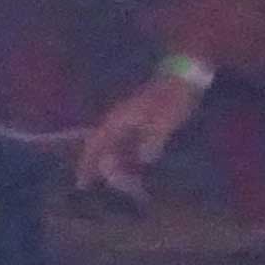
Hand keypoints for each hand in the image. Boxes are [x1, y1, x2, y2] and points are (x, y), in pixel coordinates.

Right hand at [78, 71, 207, 198]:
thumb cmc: (172, 98)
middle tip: (95, 186)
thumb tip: (143, 160)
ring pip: (113, 147)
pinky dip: (125, 157)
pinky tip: (132, 168)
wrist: (183, 78)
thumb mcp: (164, 120)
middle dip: (97, 167)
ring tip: (116, 182)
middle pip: (100, 147)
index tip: (82, 183)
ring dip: (112, 164)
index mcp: (118, 120)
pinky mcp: (140, 122)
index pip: (95, 144)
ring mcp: (128, 121)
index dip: (86, 164)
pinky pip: (125, 144)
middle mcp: (117, 121)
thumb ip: (152, 141)